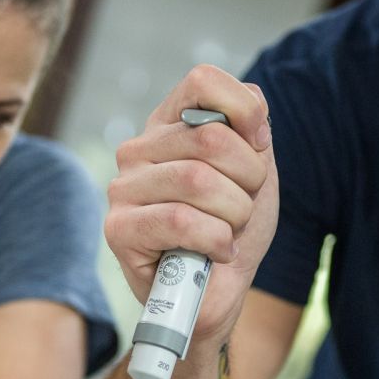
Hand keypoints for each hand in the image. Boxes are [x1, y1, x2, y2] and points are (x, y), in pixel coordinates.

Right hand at [106, 64, 277, 338]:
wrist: (218, 296)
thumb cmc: (232, 232)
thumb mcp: (255, 173)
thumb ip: (253, 129)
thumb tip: (250, 104)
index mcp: (169, 125)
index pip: (202, 81)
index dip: (244, 113)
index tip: (259, 149)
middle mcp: (139, 149)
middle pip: (211, 138)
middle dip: (247, 181)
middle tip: (241, 210)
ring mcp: (123, 188)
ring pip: (199, 180)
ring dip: (234, 215)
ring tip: (227, 233)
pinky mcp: (118, 229)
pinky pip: (181, 220)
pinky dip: (216, 240)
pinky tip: (215, 252)